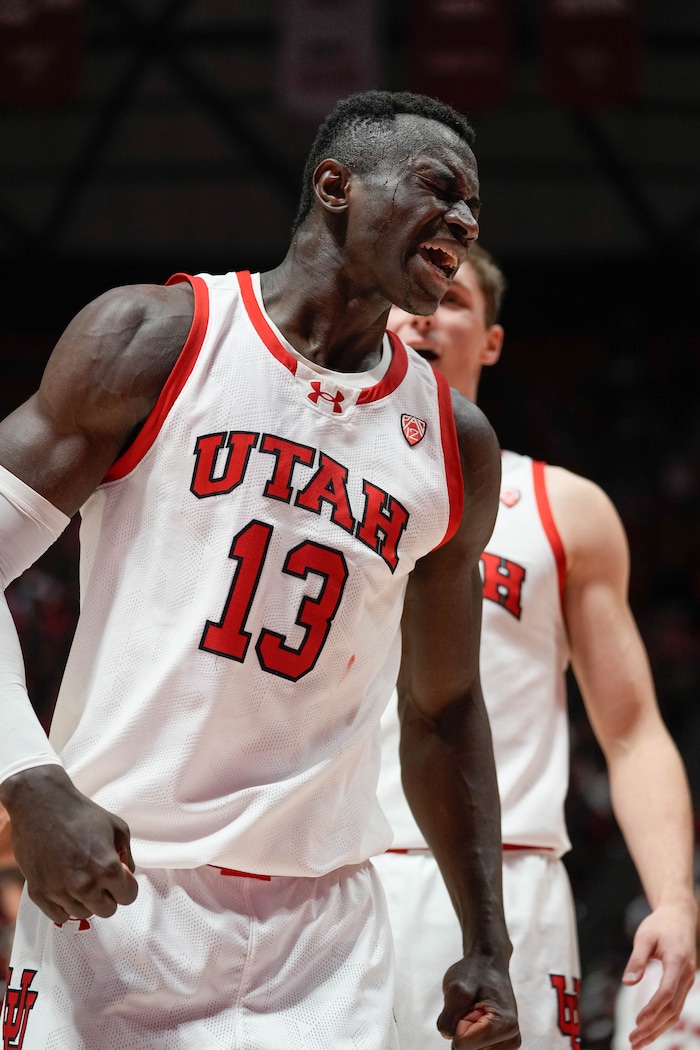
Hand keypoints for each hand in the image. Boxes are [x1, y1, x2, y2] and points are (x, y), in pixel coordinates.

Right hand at [0, 765, 137, 923]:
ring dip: (86, 900)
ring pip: (83, 913)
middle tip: (100, 878)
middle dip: (108, 895)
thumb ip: (127, 855)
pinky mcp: (39, 893)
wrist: (42, 805)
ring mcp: (60, 892)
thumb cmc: (81, 813)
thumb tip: (127, 874)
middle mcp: (85, 886)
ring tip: (80, 876)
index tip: (120, 878)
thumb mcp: (118, 827)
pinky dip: (65, 905)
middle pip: (107, 910)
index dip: (126, 886)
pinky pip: (59, 916)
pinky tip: (66, 888)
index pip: (128, 897)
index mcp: (107, 868)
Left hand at [437, 955, 519, 1048]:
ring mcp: (506, 1044)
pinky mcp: (500, 1046)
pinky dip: (469, 1035)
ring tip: (474, 1011)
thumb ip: (449, 1018)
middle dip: (461, 1029)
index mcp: (504, 1026)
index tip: (470, 1005)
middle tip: (471, 1007)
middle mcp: (511, 1039)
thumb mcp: (456, 988)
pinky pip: (473, 1048)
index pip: (463, 1045)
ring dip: (465, 1031)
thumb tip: (450, 1038)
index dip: (458, 1023)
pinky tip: (476, 1019)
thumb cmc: (474, 973)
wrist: (487, 966)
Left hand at [621, 901, 696, 1047]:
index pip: (667, 992)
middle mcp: (687, 975)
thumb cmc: (659, 925)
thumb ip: (637, 960)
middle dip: (653, 1027)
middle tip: (633, 1041)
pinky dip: (663, 1021)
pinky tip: (649, 1030)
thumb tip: (627, 983)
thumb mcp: (644, 937)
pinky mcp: (685, 984)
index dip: (652, 1009)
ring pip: (676, 1012)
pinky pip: (676, 1007)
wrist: (680, 917)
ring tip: (637, 1042)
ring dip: (658, 1029)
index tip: (636, 1021)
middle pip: (672, 1009)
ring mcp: (688, 981)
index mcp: (678, 961)